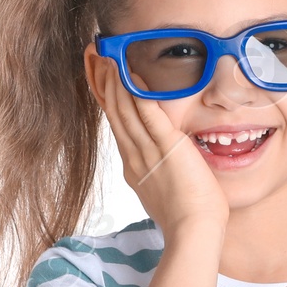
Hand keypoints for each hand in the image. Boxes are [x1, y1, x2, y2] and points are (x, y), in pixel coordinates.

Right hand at [97, 65, 227, 241]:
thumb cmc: (189, 217)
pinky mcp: (165, 147)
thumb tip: (168, 164)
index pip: (116, 125)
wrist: (194, 231)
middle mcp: (134, 156)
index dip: (105, 98)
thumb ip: (162, 172)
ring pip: (123, 109)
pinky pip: (146, 112)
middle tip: (93, 55)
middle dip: (102, 81)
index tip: (98, 76)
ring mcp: (146, 151)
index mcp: (134, 166)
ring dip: (113, 80)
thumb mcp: (166, 191)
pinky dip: (135, 91)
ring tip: (104, 55)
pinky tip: (127, 71)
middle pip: (113, 111)